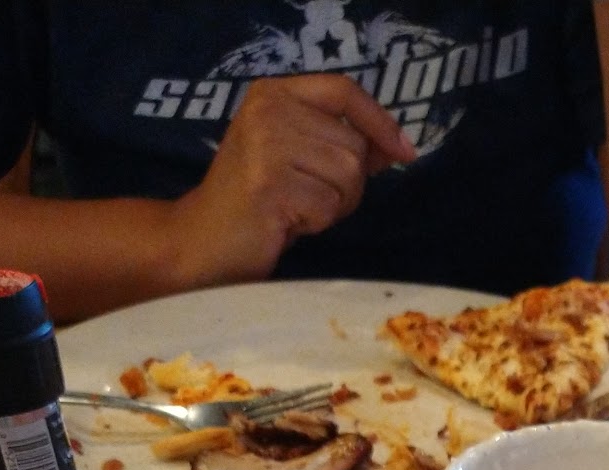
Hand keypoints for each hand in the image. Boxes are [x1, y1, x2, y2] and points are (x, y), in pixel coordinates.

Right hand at [166, 74, 414, 286]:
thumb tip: (394, 145)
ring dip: (335, 204)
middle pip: (353, 144)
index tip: (405, 151)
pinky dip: (317, 222)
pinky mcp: (270, 184)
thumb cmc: (256, 202)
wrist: (204, 240)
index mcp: (273, 93)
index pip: (343, 90)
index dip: (379, 121)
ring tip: (298, 209)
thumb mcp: (296, 158)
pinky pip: (328, 205)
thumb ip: (340, 143)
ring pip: (347, 174)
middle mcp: (268, 109)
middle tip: (311, 199)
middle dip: (347, 183)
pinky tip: (287, 223)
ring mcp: (266, 144)